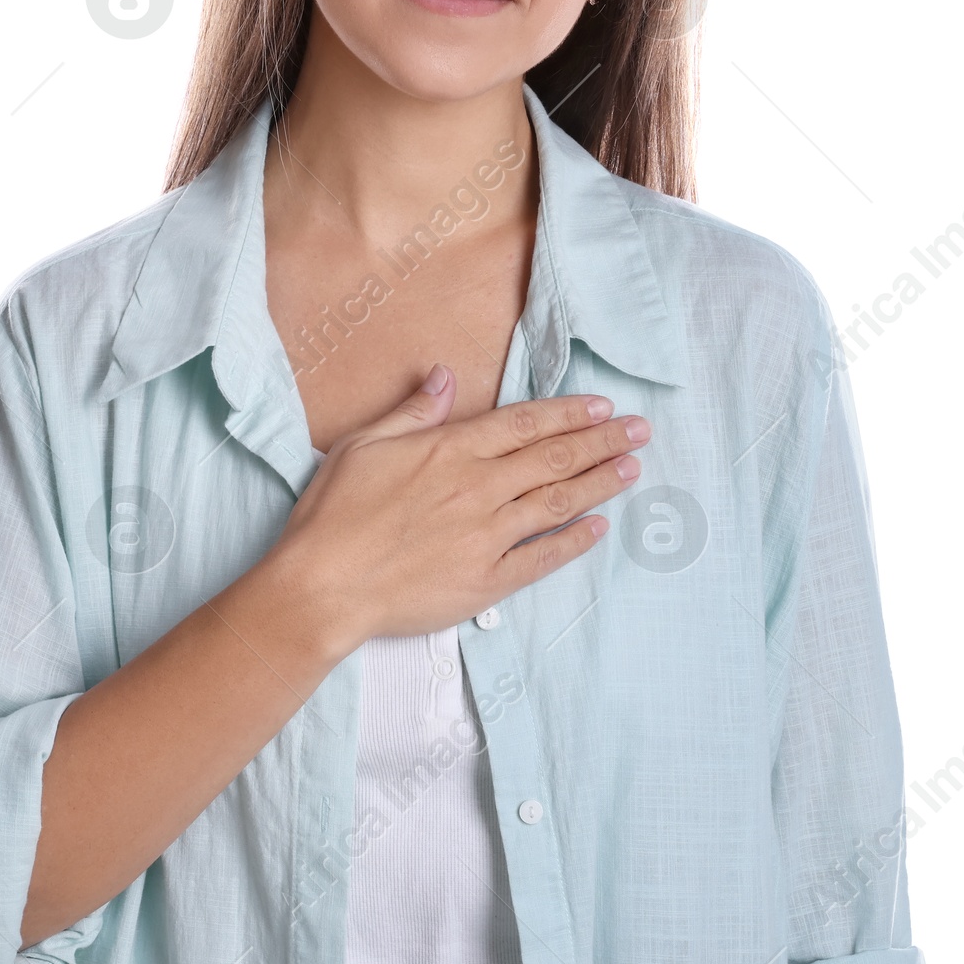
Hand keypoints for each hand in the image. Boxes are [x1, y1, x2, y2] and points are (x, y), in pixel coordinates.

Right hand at [269, 362, 648, 650]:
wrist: (322, 587)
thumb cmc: (333, 514)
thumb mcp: (363, 444)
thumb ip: (412, 411)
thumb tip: (445, 375)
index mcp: (450, 450)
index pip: (526, 425)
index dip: (569, 414)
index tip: (604, 408)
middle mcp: (478, 488)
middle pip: (553, 459)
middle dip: (602, 442)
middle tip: (641, 431)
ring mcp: (487, 537)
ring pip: (557, 503)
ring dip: (600, 484)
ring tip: (632, 470)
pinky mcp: (486, 582)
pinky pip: (542, 558)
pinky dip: (574, 542)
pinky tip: (598, 529)